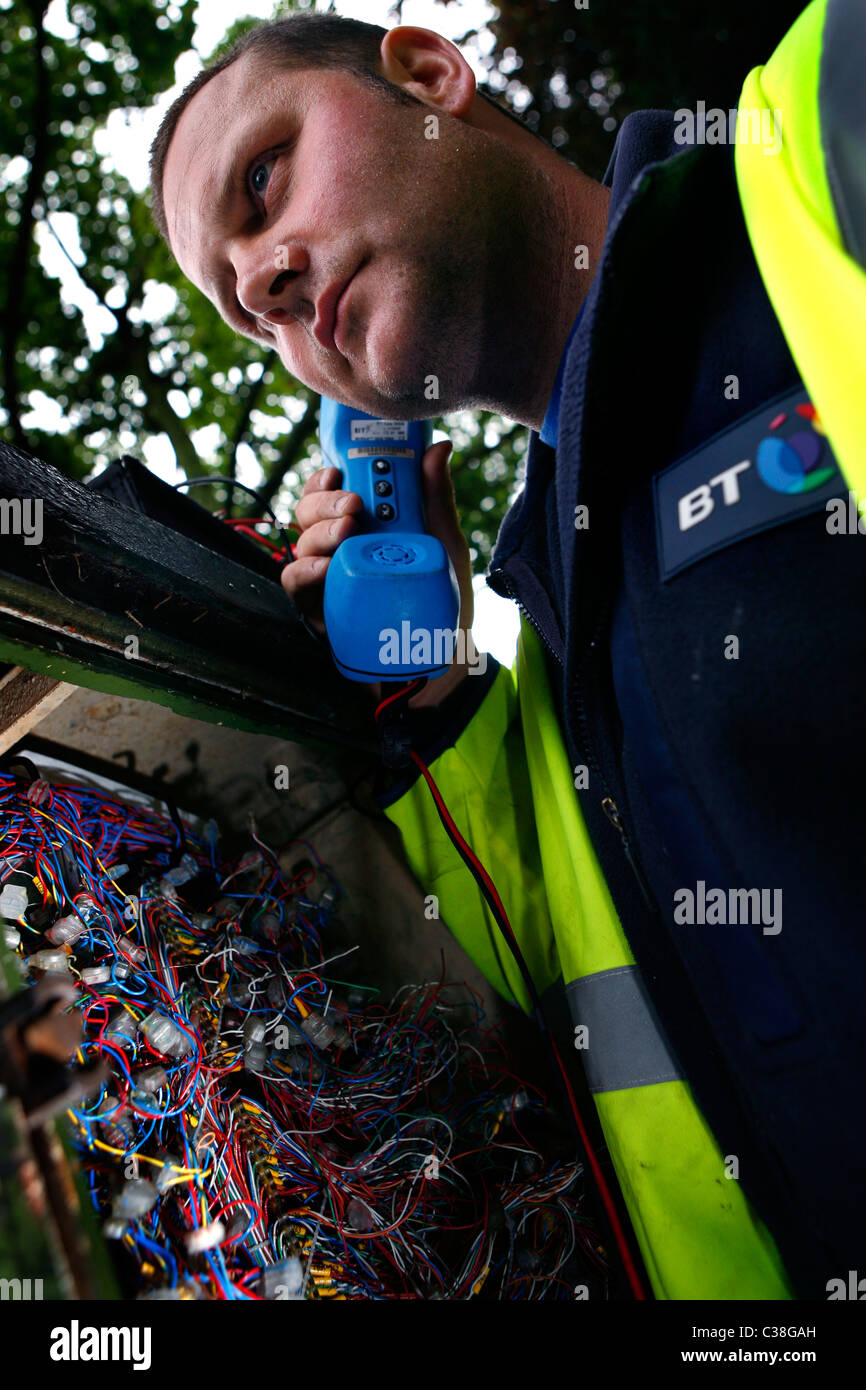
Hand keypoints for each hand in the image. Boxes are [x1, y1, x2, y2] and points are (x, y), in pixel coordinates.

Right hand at [281, 440, 475, 706]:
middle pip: (308, 511)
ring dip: (319, 532)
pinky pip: (295, 583)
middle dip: (325, 502)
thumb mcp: (445, 544)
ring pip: (300, 542)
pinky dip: (306, 571)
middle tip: (354, 506)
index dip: (326, 477)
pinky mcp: (316, 608)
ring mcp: (325, 577)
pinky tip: (327, 568)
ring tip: (346, 533)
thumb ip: (436, 498)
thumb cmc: (441, 600)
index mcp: (364, 525)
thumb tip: (438, 447)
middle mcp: (338, 547)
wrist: (443, 658)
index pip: (330, 491)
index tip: (338, 470)